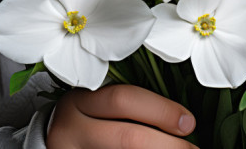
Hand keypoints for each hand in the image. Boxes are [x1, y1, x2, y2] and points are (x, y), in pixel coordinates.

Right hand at [46, 84, 197, 148]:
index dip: (161, 111)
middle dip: (168, 145)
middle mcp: (71, 129)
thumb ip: (132, 106)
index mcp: (80, 101)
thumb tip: (184, 121)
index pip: (123, 100)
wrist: (55, 144)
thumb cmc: (87, 120)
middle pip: (127, 137)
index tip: (189, 122)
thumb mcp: (99, 104)